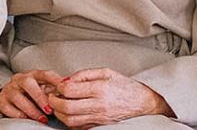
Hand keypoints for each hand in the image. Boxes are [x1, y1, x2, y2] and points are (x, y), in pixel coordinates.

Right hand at [0, 69, 64, 122]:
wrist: (8, 100)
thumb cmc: (29, 95)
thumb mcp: (42, 90)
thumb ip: (54, 91)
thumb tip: (71, 93)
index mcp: (33, 75)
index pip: (45, 74)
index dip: (56, 80)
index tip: (65, 88)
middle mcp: (19, 79)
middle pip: (28, 83)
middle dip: (40, 97)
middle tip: (50, 109)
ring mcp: (9, 89)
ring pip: (17, 97)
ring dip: (31, 109)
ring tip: (42, 119)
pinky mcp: (1, 101)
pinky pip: (8, 108)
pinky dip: (19, 115)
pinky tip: (27, 119)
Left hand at [50, 68, 170, 128]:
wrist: (143, 104)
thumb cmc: (126, 87)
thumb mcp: (107, 72)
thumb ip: (85, 74)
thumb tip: (67, 79)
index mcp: (100, 88)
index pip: (70, 89)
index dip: (60, 87)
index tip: (60, 85)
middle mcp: (99, 105)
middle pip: (67, 107)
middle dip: (54, 102)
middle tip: (53, 97)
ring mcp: (98, 118)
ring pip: (70, 120)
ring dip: (60, 113)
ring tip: (60, 105)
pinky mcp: (99, 126)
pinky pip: (78, 127)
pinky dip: (69, 121)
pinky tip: (70, 113)